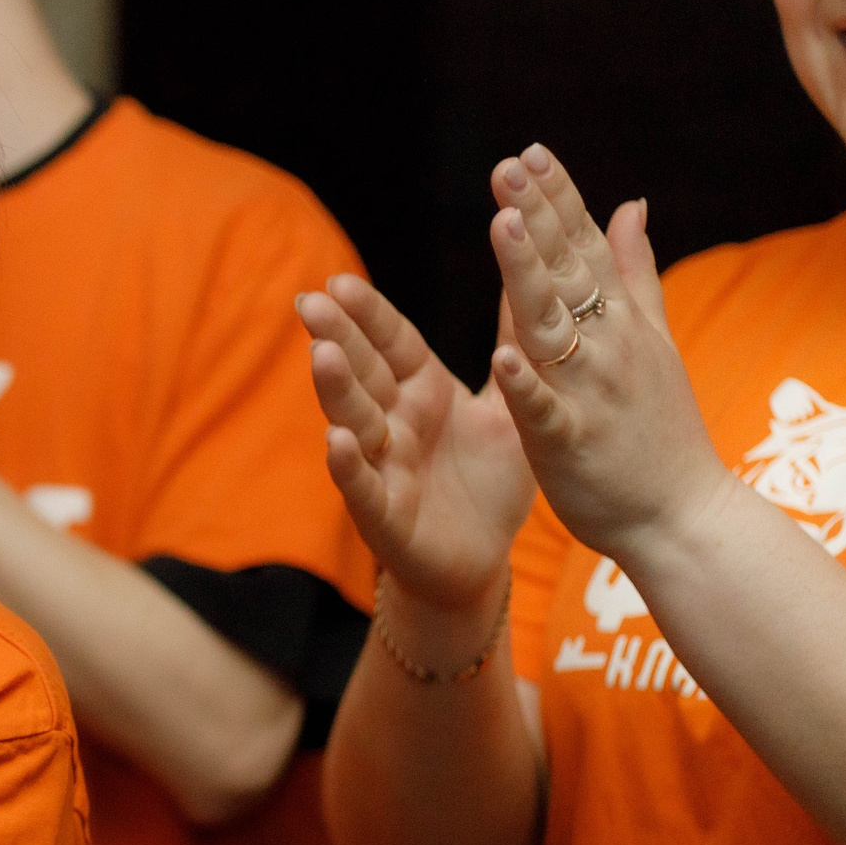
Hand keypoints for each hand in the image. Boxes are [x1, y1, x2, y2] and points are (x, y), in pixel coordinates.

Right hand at [298, 276, 536, 611]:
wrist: (482, 562)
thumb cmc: (488, 483)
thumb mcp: (509, 411)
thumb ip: (514, 354)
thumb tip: (532, 285)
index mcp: (424, 392)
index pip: (392, 344)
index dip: (367, 315)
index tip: (339, 282)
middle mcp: (395, 423)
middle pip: (364, 373)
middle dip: (338, 338)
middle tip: (312, 302)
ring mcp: (384, 467)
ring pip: (355, 421)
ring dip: (336, 390)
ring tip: (321, 355)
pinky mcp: (385, 515)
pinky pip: (364, 487)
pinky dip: (350, 465)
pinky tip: (338, 441)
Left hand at [483, 145, 731, 559]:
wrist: (685, 518)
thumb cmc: (660, 433)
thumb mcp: (654, 342)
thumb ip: (634, 274)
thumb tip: (630, 203)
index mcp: (619, 324)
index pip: (583, 249)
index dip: (556, 200)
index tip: (529, 153)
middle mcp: (607, 348)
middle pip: (566, 272)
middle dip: (537, 217)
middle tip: (508, 166)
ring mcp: (590, 394)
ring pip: (552, 326)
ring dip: (527, 276)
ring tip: (502, 226)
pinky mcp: (570, 444)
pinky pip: (544, 409)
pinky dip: (525, 383)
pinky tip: (502, 353)